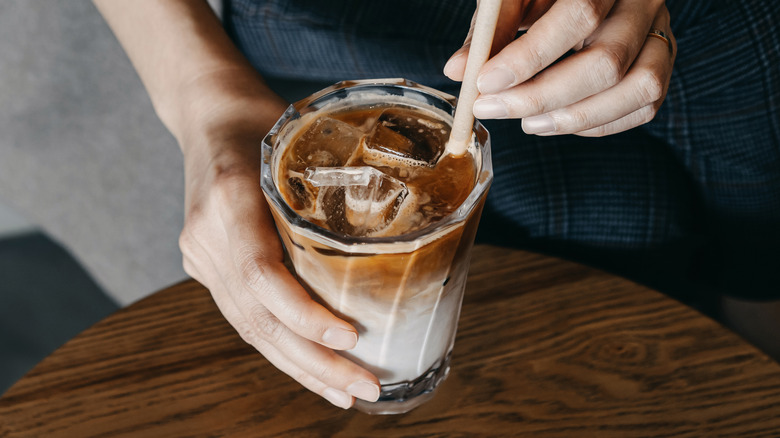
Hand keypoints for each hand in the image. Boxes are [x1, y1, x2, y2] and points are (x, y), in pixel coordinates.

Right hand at [177, 94, 380, 409]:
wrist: (209, 115)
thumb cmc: (265, 121)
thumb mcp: (303, 138)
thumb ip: (336, 185)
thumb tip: (409, 231)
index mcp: (229, 196)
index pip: (260, 274)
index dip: (303, 314)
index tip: (349, 336)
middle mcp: (206, 234)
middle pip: (257, 317)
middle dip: (313, 361)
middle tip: (364, 388)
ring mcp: (201, 255)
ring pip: (250, 328)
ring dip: (301, 366)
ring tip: (345, 393)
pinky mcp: (206, 268)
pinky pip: (246, 317)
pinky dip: (283, 347)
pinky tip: (314, 369)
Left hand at [444, 0, 675, 136]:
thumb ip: (490, 28)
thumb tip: (458, 70)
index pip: (578, 16)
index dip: (529, 57)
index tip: (485, 83)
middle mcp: (643, 0)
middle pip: (607, 62)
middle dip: (541, 96)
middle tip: (491, 108)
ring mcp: (660, 32)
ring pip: (637, 89)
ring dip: (574, 118)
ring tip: (526, 123)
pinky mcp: (662, 61)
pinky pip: (644, 105)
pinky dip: (598, 124)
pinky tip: (557, 121)